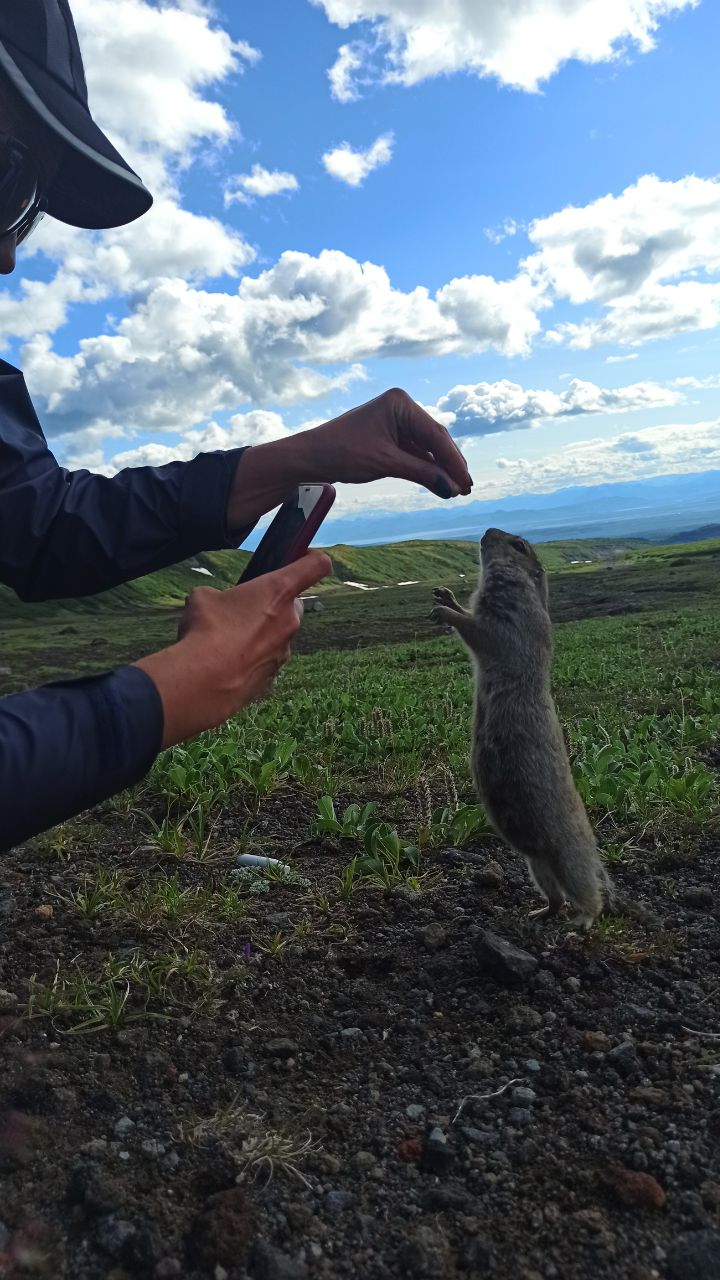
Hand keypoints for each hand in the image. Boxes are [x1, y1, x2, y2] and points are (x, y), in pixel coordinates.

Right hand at [134, 550, 329, 748]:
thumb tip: (215, 602)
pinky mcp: (273, 677)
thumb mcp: (203, 596)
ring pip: (279, 635)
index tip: (303, 556)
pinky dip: (251, 658)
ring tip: (227, 640)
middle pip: (293, 604)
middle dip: (274, 604)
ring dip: (261, 633)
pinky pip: (266, 660)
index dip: (313, 557)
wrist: (203, 682)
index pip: (316, 565)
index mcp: (278, 590)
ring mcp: (284, 651)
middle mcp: (290, 620)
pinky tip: (226, 662)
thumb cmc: (206, 630)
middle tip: (246, 608)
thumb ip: (220, 594)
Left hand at [227, 387, 471, 529]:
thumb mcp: (386, 463)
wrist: (310, 457)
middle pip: (435, 438)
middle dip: (450, 464)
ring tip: (456, 488)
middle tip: (466, 488)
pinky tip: (437, 481)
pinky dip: (424, 466)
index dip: (454, 462)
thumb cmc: (343, 453)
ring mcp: (395, 419)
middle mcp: (401, 406)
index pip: (436, 435)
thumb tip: (451, 488)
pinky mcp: (389, 433)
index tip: (466, 484)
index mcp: (401, 404)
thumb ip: (422, 473)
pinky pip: (414, 450)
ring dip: (439, 467)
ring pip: (426, 446)